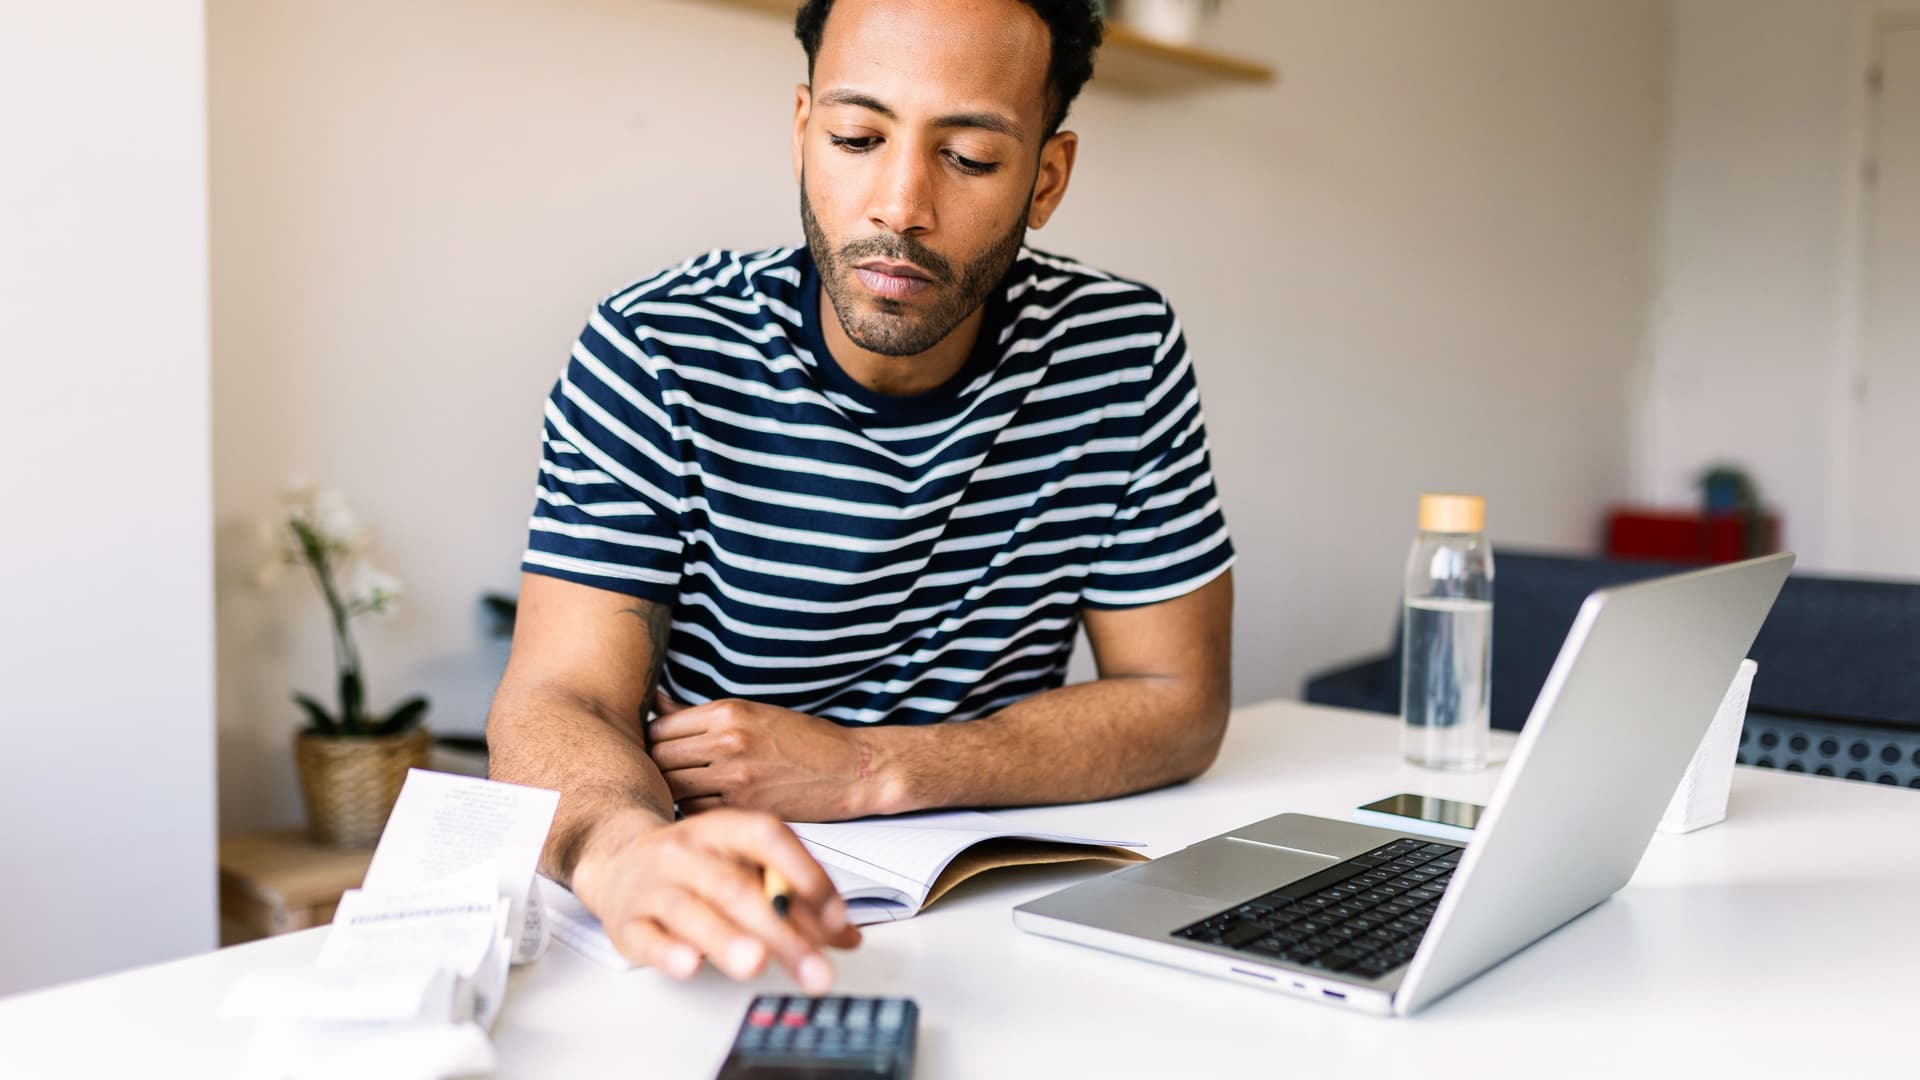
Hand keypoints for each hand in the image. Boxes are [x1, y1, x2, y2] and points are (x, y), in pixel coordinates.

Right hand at [570, 806, 860, 991]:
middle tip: (813, 967)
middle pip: (736, 886)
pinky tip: (689, 964)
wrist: (618, 858)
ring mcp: (653, 886)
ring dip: (725, 938)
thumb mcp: (745, 866)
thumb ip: (796, 898)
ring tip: (755, 962)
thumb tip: (846, 936)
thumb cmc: (695, 865)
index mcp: (723, 829)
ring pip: (691, 910)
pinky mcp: (627, 922)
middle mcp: (687, 852)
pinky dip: (668, 952)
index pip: (767, 838)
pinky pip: (646, 936)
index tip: (835, 918)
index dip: (804, 874)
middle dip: (780, 930)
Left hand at [649, 693, 883, 820]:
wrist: (850, 769)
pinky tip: (705, 806)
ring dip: (672, 791)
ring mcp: (735, 776)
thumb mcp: (753, 712)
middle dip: (657, 767)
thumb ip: (701, 714)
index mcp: (728, 712)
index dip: (653, 741)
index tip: (660, 750)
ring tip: (683, 791)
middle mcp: (728, 741)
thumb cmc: (804, 740)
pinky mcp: (744, 807)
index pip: (660, 727)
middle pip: (659, 757)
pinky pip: (695, 811)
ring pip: (672, 787)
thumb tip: (657, 702)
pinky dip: (694, 810)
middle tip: (666, 775)